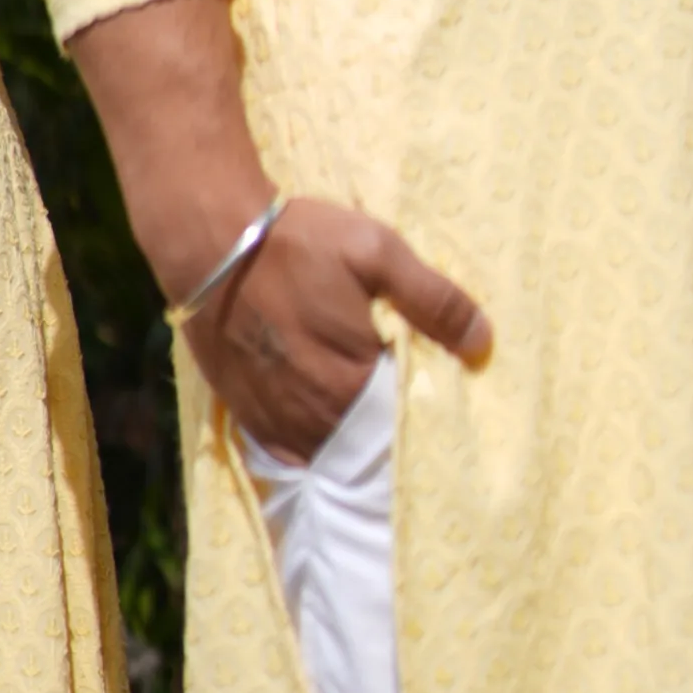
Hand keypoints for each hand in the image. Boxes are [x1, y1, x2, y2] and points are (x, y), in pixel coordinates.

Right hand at [183, 197, 489, 463]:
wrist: (208, 239)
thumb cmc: (296, 242)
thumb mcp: (376, 252)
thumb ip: (433, 300)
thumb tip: (484, 345)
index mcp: (356, 381)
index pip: (406, 423)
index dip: (422, 413)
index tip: (437, 405)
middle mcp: (317, 415)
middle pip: (368, 444)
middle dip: (387, 432)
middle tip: (404, 417)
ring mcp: (277, 419)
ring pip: (329, 451)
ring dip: (349, 443)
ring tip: (366, 427)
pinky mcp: (246, 413)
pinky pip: (289, 452)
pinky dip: (310, 446)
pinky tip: (324, 430)